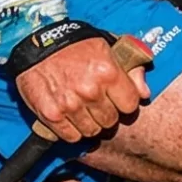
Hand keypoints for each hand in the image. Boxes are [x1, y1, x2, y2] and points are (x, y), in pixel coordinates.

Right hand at [15, 37, 151, 143]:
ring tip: (82, 110)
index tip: (115, 98)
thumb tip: (145, 93)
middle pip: (110, 121)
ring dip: (89, 123)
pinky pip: (71, 137)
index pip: (130, 105)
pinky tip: (69, 117)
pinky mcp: (51, 115)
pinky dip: (72, 130)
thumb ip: (132, 68)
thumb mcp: (108, 46)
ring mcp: (70, 104)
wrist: (36, 43)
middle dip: (106, 113)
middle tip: (96, 103)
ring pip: (92, 131)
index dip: (124, 102)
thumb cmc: (75, 45)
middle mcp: (90, 90)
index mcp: (108, 72)